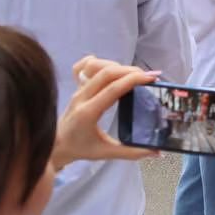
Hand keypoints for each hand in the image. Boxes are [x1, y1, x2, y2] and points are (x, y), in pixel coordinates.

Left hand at [51, 56, 161, 170]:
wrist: (56, 145)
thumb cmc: (81, 149)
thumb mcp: (107, 153)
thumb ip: (132, 152)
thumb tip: (158, 152)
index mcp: (88, 113)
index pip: (112, 89)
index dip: (133, 80)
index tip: (151, 78)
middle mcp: (81, 97)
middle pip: (107, 73)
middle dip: (131, 71)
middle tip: (148, 77)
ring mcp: (78, 90)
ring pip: (97, 67)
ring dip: (118, 66)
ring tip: (134, 75)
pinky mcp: (76, 87)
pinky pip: (82, 67)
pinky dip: (97, 62)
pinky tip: (108, 66)